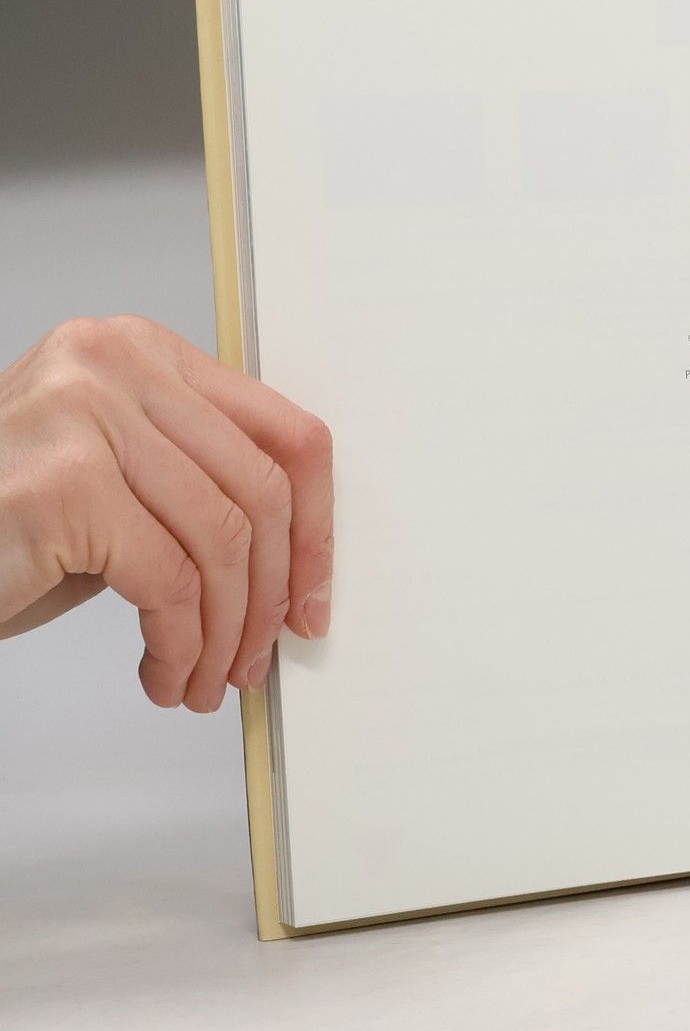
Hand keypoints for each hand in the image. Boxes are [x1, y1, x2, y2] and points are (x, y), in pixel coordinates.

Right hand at [0, 316, 332, 710]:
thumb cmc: (3, 526)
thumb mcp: (117, 483)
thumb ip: (195, 488)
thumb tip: (292, 564)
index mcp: (143, 352)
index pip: (282, 432)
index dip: (316, 525)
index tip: (313, 595)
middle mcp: (116, 365)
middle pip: (261, 490)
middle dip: (273, 592)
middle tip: (259, 655)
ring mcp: (84, 415)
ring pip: (222, 540)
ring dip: (225, 632)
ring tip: (208, 678)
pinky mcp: (62, 485)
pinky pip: (168, 582)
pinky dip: (180, 646)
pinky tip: (164, 674)